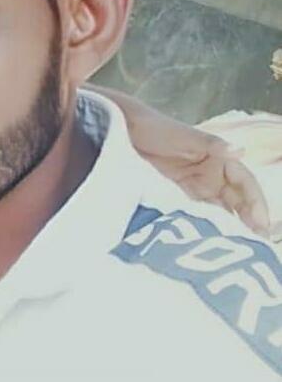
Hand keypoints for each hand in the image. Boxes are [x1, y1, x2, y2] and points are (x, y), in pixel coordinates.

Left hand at [88, 84, 270, 236]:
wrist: (119, 129)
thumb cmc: (153, 127)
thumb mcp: (181, 135)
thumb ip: (209, 144)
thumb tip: (240, 150)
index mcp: (217, 157)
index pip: (245, 183)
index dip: (256, 203)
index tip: (262, 225)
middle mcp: (209, 174)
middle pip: (236, 202)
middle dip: (249, 223)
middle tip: (257, 249)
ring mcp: (193, 186)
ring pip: (218, 212)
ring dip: (229, 230)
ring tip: (236, 254)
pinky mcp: (174, 196)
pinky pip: (195, 215)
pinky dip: (204, 228)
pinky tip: (205, 245)